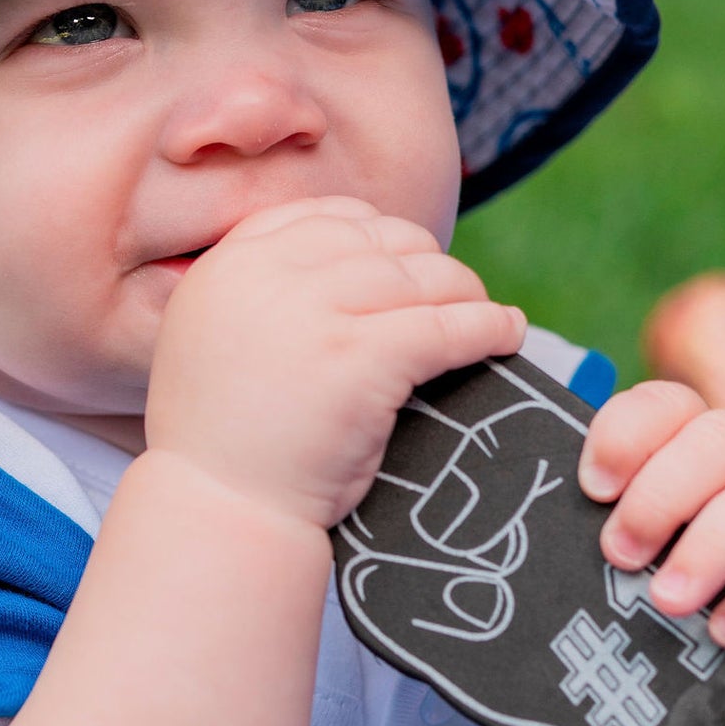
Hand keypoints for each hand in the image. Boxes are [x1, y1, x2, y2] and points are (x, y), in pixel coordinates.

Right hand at [144, 198, 524, 533]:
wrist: (221, 509)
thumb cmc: (227, 439)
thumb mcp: (217, 336)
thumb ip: (265, 291)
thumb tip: (358, 262)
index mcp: (231, 265)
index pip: (326, 217)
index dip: (379, 233)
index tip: (407, 259)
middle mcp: (267, 275)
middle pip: (382, 240)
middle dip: (428, 264)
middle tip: (452, 296)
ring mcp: (314, 313)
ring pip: (422, 276)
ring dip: (465, 293)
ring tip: (484, 316)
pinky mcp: (361, 357)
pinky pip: (447, 325)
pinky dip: (488, 326)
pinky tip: (507, 333)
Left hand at [578, 382, 724, 708]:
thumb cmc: (696, 602)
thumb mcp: (655, 560)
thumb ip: (622, 534)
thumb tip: (550, 543)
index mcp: (704, 440)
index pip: (667, 404)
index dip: (626, 434)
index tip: (592, 489)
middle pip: (720, 437)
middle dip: (661, 496)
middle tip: (620, 555)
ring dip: (710, 548)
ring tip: (667, 601)